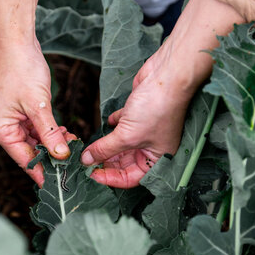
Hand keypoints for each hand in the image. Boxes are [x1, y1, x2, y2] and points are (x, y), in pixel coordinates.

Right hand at [0, 42, 74, 186]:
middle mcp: (3, 129)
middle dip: (52, 156)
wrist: (16, 44)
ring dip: (54, 144)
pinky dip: (51, 133)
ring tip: (73, 144)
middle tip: (74, 162)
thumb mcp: (39, 106)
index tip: (60, 185)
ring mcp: (11, 120)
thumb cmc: (21, 70)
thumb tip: (60, 155)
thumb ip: (50, 133)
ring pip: (36, 141)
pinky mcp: (21, 112)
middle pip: (30, 152)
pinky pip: (37, 129)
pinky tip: (65, 133)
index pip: (25, 160)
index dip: (43, 173)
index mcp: (0, 131)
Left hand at [81, 44, 194, 187]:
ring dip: (106, 144)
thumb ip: (105, 149)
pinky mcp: (139, 113)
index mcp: (156, 158)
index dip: (111, 178)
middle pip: (124, 161)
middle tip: (86, 160)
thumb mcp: (127, 135)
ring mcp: (145, 129)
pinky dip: (114, 124)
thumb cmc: (156, 109)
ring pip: (121, 143)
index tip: (92, 174)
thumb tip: (87, 161)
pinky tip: (107, 122)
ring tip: (89, 146)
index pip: (131, 177)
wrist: (167, 76)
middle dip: (105, 161)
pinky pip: (123, 124)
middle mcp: (152, 146)